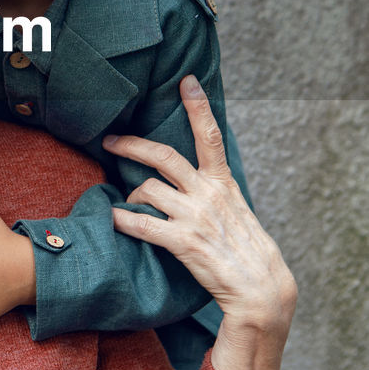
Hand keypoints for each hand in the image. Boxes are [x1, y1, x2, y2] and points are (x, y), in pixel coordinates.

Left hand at [104, 77, 296, 331]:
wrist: (259, 287)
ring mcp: (196, 217)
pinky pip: (142, 224)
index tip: (187, 81)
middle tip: (109, 141)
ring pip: (148, 190)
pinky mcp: (184, 242)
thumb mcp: (234, 208)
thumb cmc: (244, 248)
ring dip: (131, 195)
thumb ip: (211, 188)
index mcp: (222, 182)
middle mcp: (208, 194)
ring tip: (127, 203)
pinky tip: (111, 217)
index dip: (198, 107)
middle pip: (163, 157)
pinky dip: (121, 219)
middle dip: (131, 144)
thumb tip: (186, 175)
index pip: (210, 136)